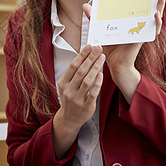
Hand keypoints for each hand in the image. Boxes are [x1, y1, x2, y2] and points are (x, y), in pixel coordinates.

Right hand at [53, 44, 104, 158]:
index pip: (73, 66)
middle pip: (81, 71)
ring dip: (95, 67)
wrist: (69, 119)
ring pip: (87, 80)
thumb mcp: (66, 85)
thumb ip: (74, 73)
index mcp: (63, 83)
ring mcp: (77, 99)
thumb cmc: (70, 98)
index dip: (82, 55)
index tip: (90, 46)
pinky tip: (102, 74)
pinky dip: (97, 83)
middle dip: (90, 58)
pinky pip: (93, 93)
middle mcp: (69, 90)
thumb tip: (84, 56)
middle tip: (99, 48)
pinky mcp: (86, 106)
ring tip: (102, 58)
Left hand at [82, 0, 165, 102]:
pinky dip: (155, 22)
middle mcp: (142, 23)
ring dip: (160, 1)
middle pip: (154, 4)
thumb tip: (85, 5)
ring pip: (157, 14)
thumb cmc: (110, 46)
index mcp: (134, 18)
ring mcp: (145, 30)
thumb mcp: (101, 27)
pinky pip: (153, 29)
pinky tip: (155, 15)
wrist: (114, 63)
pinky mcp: (144, 39)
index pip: (144, 1)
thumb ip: (94, 17)